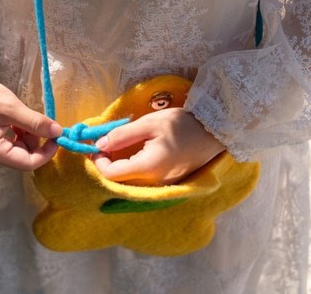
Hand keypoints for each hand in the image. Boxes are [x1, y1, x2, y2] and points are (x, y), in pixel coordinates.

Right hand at [0, 55, 61, 170]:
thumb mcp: (10, 107)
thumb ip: (35, 122)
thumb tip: (58, 132)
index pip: (29, 163)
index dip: (47, 152)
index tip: (58, 135)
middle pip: (25, 157)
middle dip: (38, 140)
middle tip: (43, 120)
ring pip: (21, 149)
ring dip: (30, 134)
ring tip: (25, 115)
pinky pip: (13, 143)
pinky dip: (21, 132)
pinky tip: (18, 118)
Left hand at [92, 108, 224, 185]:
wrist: (212, 132)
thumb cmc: (181, 124)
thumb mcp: (148, 124)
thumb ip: (121, 136)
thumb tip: (99, 145)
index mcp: (148, 168)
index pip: (111, 174)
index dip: (98, 161)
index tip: (97, 145)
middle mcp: (154, 183)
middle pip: (119, 181)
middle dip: (106, 164)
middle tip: (103, 145)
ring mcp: (162, 186)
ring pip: (129, 183)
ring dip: (118, 168)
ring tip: (116, 147)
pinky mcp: (167, 184)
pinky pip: (141, 182)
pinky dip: (130, 170)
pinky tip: (130, 155)